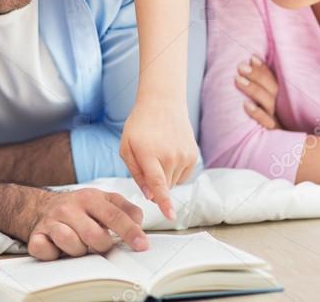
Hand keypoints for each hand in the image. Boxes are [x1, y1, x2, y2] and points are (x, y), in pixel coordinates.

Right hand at [25, 188, 147, 260]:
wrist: (42, 207)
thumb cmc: (79, 208)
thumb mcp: (103, 201)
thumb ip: (125, 209)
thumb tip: (139, 221)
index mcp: (89, 198)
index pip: (114, 215)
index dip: (130, 232)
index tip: (142, 245)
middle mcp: (69, 208)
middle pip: (95, 236)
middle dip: (102, 245)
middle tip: (99, 244)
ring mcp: (51, 221)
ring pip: (72, 245)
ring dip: (79, 251)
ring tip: (78, 244)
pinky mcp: (36, 236)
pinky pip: (47, 251)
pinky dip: (54, 254)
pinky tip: (57, 248)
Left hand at [120, 98, 196, 219]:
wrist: (163, 103)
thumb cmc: (140, 126)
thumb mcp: (126, 147)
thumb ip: (136, 173)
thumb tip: (150, 196)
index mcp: (149, 153)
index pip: (158, 183)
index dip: (164, 202)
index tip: (171, 216)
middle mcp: (170, 155)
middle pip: (163, 187)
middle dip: (154, 184)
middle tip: (147, 162)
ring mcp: (184, 155)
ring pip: (173, 183)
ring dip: (164, 176)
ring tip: (158, 153)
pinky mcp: (193, 155)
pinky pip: (182, 176)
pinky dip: (174, 171)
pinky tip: (169, 154)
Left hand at [235, 56, 280, 129]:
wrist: (282, 156)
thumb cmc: (266, 128)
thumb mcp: (266, 110)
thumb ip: (259, 94)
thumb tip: (242, 73)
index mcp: (279, 100)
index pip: (273, 80)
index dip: (263, 68)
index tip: (252, 57)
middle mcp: (279, 109)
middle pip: (272, 88)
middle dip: (257, 75)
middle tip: (240, 65)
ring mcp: (276, 121)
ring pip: (268, 102)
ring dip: (253, 89)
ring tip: (237, 79)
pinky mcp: (273, 135)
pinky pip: (267, 124)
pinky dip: (257, 114)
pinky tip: (245, 106)